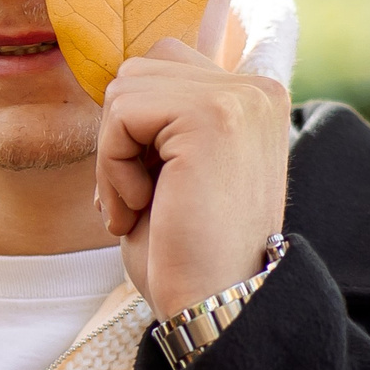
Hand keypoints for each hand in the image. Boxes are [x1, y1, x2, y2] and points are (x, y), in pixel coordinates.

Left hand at [95, 39, 289, 319]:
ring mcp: (239, 98)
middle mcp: (256, 88)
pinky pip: (123, 114)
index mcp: (253, 98)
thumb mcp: (174, 167)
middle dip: (119, 138)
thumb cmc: (186, 250)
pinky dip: (113, 166)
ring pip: (125, 89)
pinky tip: (142, 206)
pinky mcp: (212, 116)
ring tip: (143, 205)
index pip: (162, 64)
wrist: (216, 305)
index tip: (149, 187)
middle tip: (140, 200)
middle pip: (138, 70)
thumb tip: (115, 77)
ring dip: (114, 156)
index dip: (134, 127)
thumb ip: (162, 115)